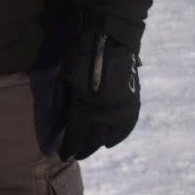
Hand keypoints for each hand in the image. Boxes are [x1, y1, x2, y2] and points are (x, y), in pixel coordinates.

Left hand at [59, 30, 141, 160]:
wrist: (110, 39)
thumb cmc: (80, 56)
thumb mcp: (64, 78)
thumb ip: (62, 102)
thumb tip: (61, 123)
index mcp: (84, 108)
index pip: (76, 136)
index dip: (70, 147)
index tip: (64, 155)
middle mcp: (105, 114)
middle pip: (93, 140)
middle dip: (84, 149)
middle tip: (77, 155)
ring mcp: (121, 110)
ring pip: (111, 136)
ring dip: (99, 145)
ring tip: (90, 149)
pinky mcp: (133, 103)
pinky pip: (128, 126)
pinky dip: (119, 136)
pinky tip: (111, 142)